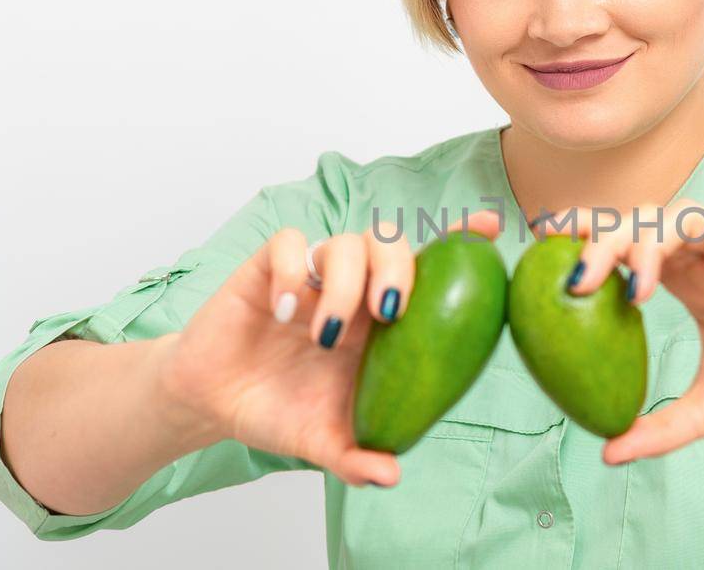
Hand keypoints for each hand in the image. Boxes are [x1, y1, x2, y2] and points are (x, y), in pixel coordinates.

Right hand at [154, 209, 504, 486]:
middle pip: (391, 243)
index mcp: (382, 322)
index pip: (429, 267)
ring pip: (346, 242)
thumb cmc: (280, 411)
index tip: (489, 229)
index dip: (459, 241)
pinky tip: (285, 313)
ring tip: (325, 335)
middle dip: (398, 267)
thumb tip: (391, 476)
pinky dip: (293, 272)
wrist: (214, 404)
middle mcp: (354, 288)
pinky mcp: (268, 269)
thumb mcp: (322, 442)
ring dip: (345, 285)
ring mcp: (313, 276)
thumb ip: (356, 458)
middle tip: (389, 312)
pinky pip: (289, 244)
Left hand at [556, 197, 703, 464]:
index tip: (545, 246)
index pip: (629, 243)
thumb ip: (659, 428)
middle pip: (646, 221)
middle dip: (606, 237)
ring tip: (640, 287)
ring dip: (656, 239)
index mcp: (686, 284)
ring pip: (688, 212)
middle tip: (579, 279)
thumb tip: (607, 453)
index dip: (589, 236)